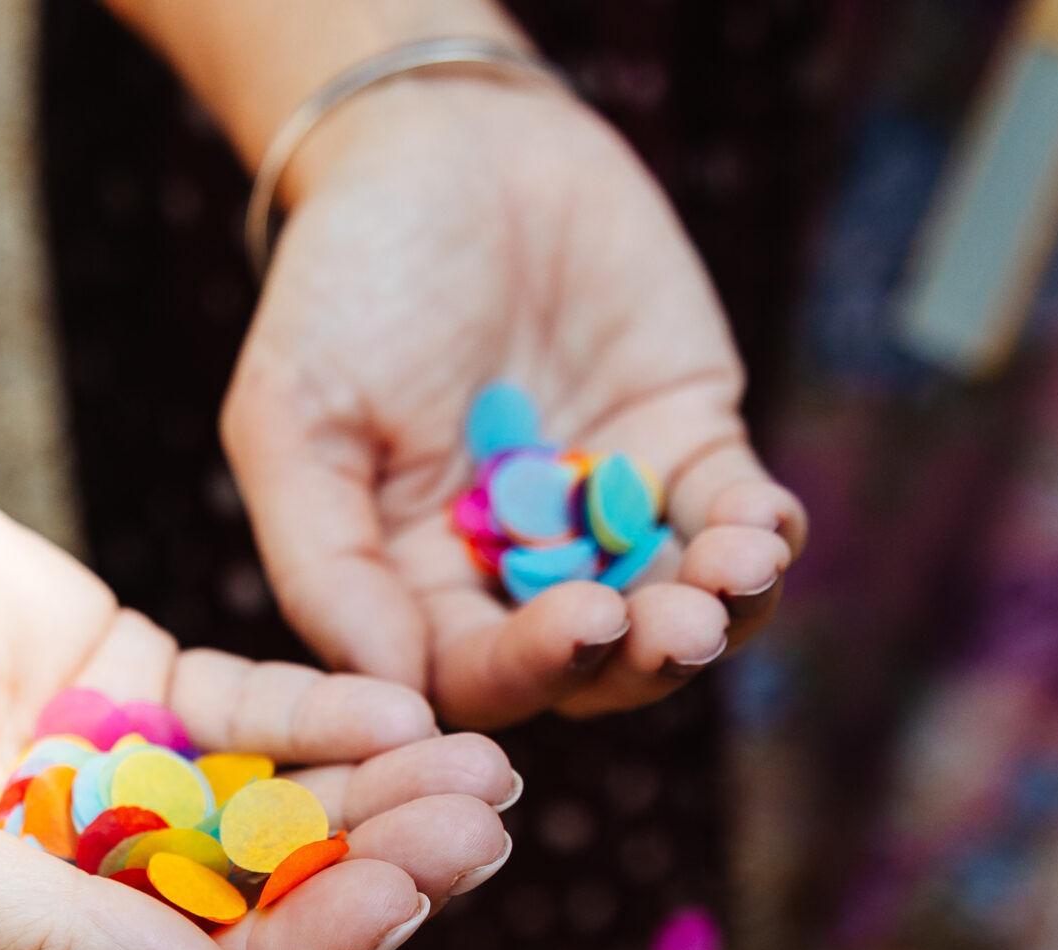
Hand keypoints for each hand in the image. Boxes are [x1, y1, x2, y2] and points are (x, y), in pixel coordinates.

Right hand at [0, 422, 515, 949]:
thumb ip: (42, 940)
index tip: (390, 904)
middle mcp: (66, 901)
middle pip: (252, 920)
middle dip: (368, 884)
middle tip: (476, 833)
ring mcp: (104, 793)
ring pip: (269, 820)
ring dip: (375, 805)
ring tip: (482, 775)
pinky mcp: (127, 689)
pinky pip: (248, 718)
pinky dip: (324, 717)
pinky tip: (402, 710)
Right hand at [221, 77, 808, 727]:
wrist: (443, 143)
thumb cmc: (345, 278)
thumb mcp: (291, 415)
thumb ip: (324, 562)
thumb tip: (394, 698)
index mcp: (416, 584)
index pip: (475, 672)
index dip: (530, 669)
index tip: (579, 629)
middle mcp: (517, 569)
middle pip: (591, 664)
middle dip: (642, 657)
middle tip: (681, 629)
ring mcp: (609, 512)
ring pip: (676, 603)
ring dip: (719, 611)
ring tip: (736, 576)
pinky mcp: (686, 443)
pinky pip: (735, 513)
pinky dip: (761, 533)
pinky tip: (766, 526)